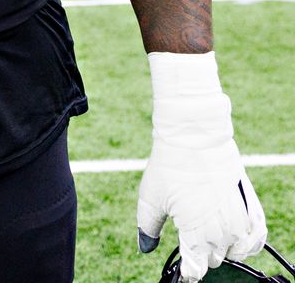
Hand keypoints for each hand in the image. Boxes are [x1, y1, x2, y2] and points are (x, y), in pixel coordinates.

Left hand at [137, 52, 266, 282]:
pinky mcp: (251, 205)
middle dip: (201, 250)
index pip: (195, 270)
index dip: (186, 269)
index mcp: (196, 234)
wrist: (194, 133)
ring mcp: (239, 220)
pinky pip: (257, 237)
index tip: (181, 262)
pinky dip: (248, 242)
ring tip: (208, 229)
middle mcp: (222, 232)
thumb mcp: (150, 197)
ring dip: (221, 245)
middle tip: (189, 230)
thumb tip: (145, 247)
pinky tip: (237, 237)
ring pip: (233, 250)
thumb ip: (148, 227)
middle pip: (213, 259)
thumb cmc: (170, 164)